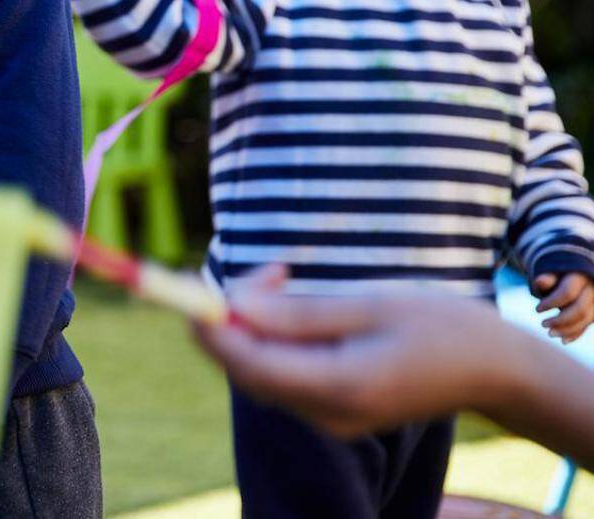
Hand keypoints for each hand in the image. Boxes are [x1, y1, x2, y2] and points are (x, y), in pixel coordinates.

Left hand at [192, 265, 512, 437]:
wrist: (494, 370)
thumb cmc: (440, 325)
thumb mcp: (370, 305)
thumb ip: (297, 312)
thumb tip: (233, 305)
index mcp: (338, 387)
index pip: (246, 362)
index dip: (208, 324)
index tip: (190, 279)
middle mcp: (326, 413)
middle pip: (244, 368)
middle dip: (231, 314)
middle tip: (262, 267)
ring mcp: (329, 418)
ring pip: (260, 369)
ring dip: (253, 320)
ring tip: (285, 273)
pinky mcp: (333, 410)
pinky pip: (282, 373)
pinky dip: (274, 335)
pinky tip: (296, 303)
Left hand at [533, 271, 593, 342]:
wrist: (570, 276)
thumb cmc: (556, 276)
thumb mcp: (550, 274)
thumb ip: (546, 279)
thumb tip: (539, 281)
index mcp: (580, 276)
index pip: (567, 293)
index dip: (552, 303)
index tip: (537, 309)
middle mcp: (592, 289)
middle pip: (580, 309)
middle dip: (560, 320)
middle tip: (543, 324)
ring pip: (586, 319)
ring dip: (567, 330)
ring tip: (550, 333)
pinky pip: (588, 324)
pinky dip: (576, 333)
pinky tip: (564, 340)